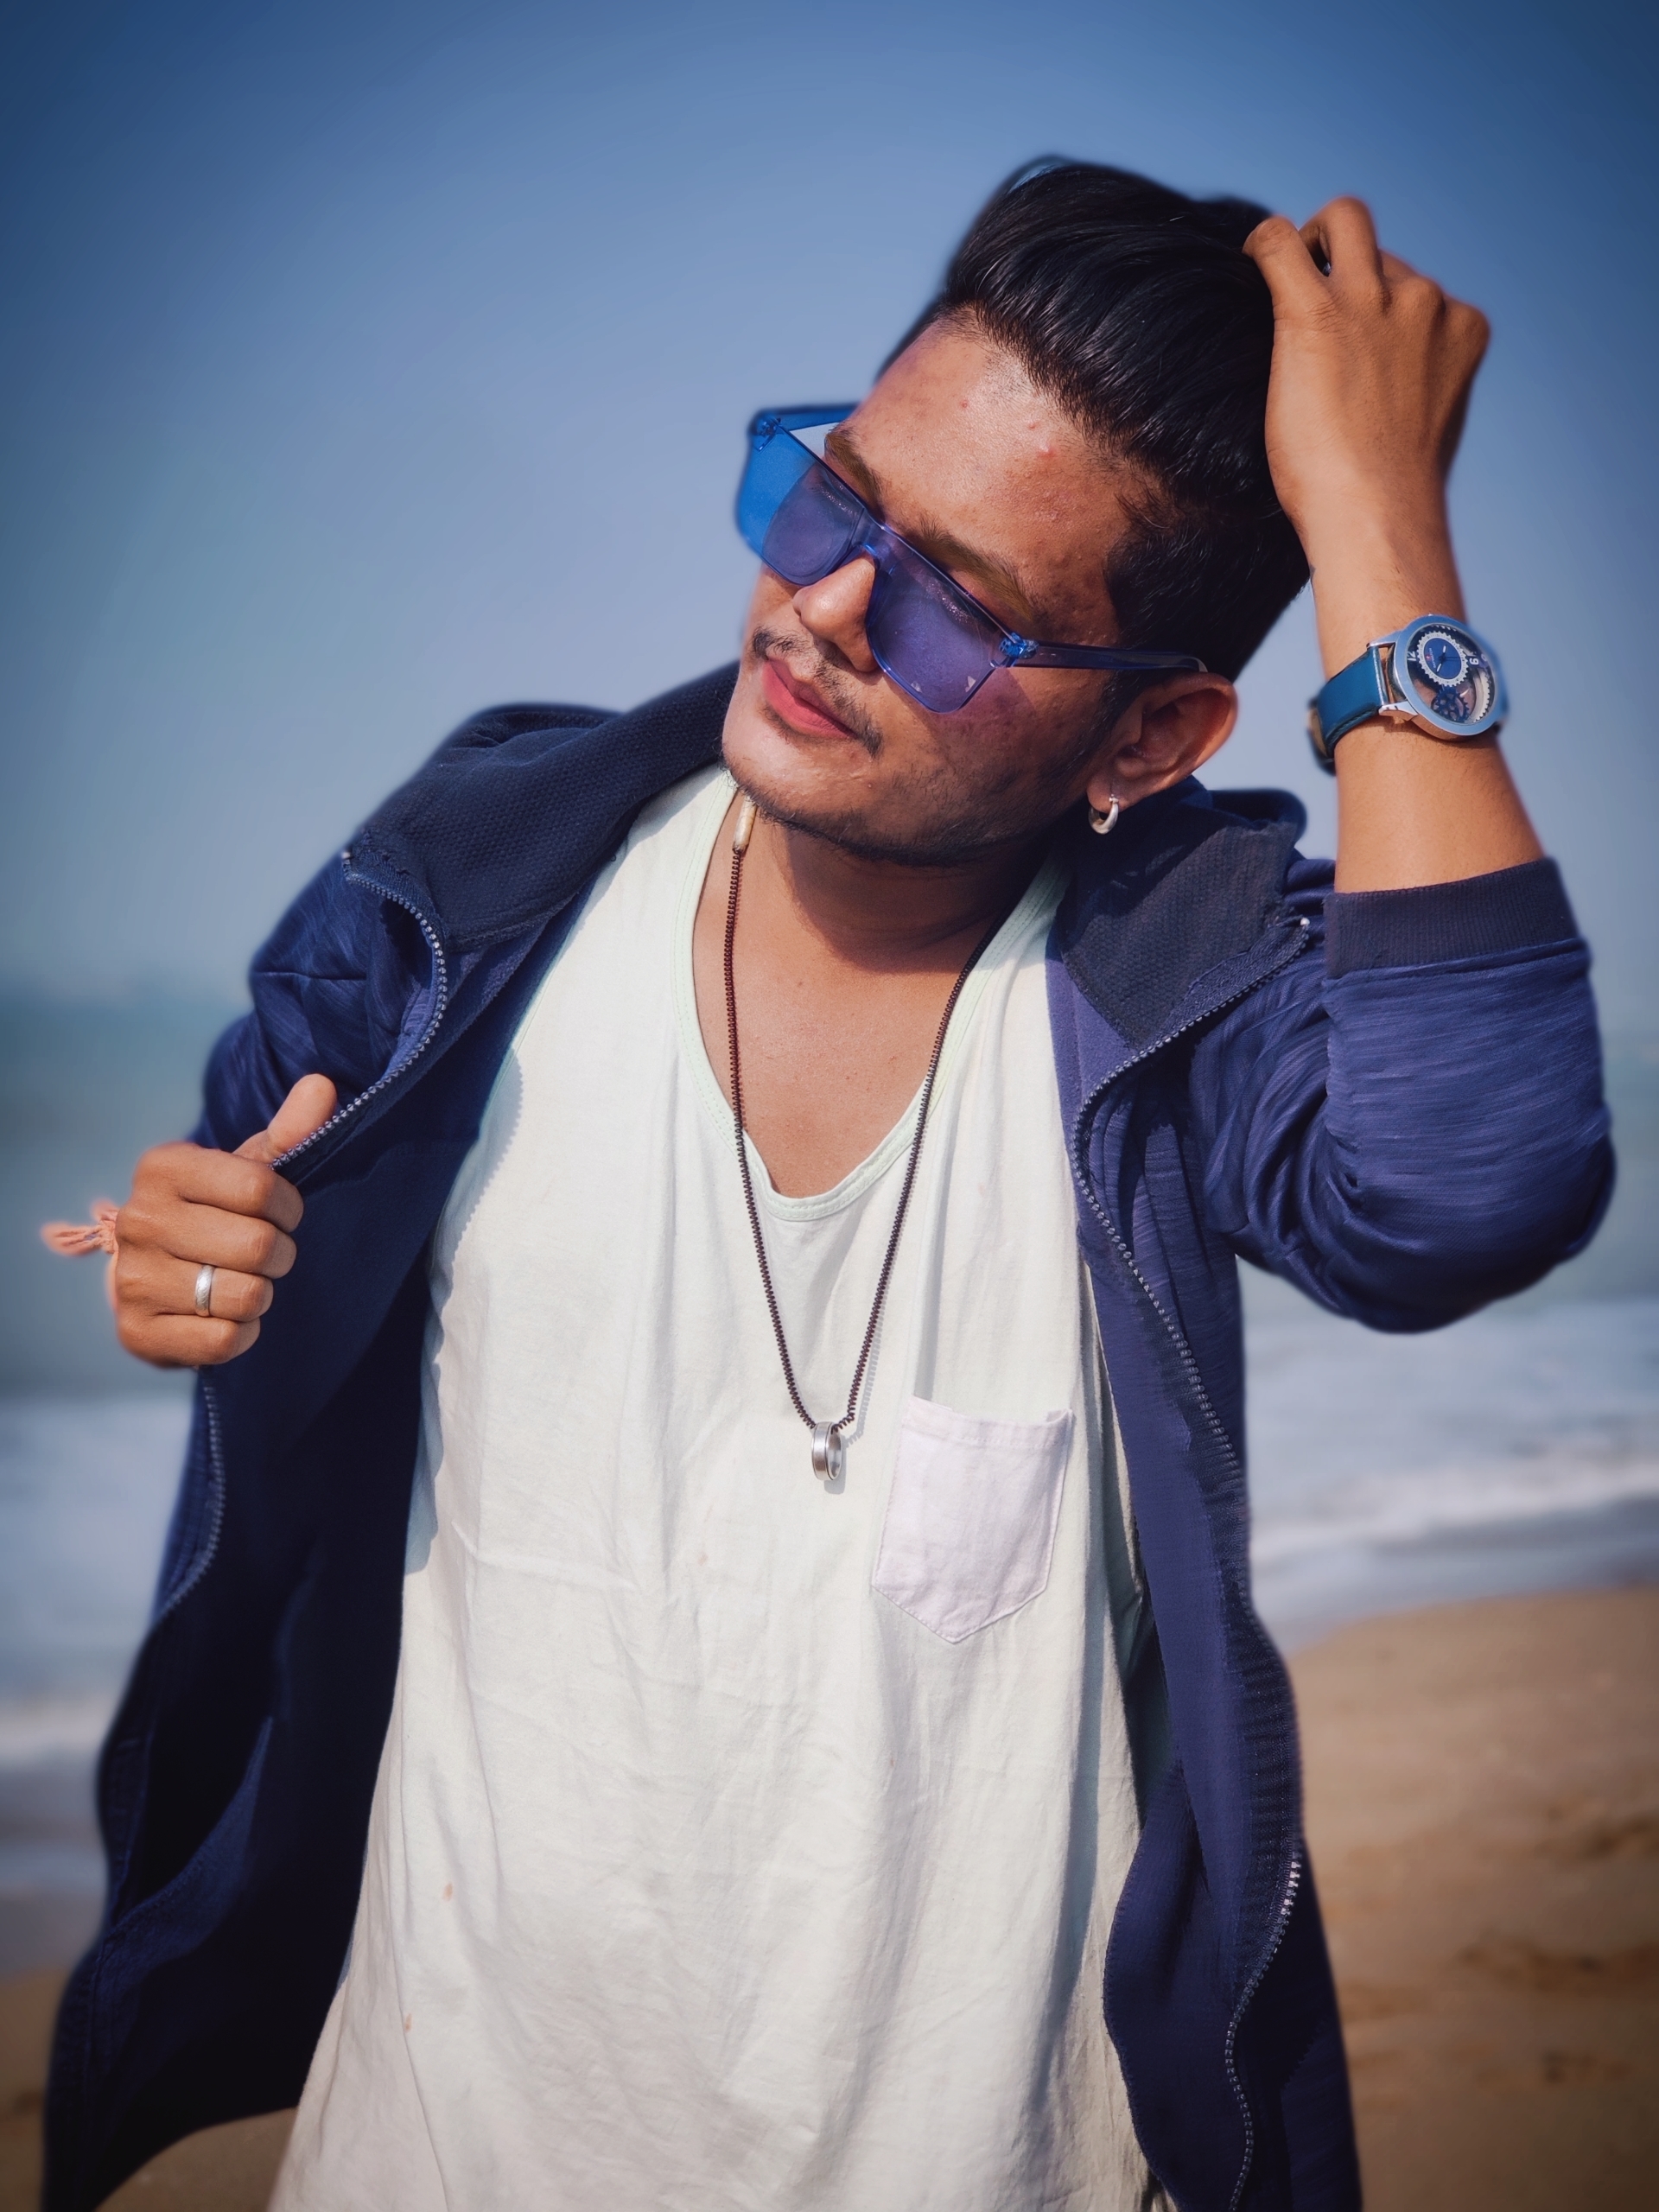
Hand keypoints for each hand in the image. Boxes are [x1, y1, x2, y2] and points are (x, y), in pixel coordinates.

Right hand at [111, 1074, 336, 1367]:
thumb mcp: (248, 1168)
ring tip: (243, 1281)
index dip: (290, 1208)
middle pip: (258, 1247)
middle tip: (266, 1255)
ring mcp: (131, 1279)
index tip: (283, 1213)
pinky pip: (223, 1341)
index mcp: (164, 1168)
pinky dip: (242, 1333)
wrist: (158, 1274)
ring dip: (261, 1295)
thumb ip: (290, 1131)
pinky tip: (225, 1316)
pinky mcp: (136, 1333)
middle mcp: (138, 1220)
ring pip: (245, 1295)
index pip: (262, 1188)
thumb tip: (323, 1085)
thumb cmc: (215, 1212)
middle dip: (280, 1255)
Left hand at [1244, 197, 1489, 671]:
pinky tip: (1249, 261)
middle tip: (1311, 286)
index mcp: (1461, 326)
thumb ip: (1417, 384)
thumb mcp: (1425, 425)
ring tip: (1278, 280)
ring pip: (1343, 223)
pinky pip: (1281, 243)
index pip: (1417, 286)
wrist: (1374, 517)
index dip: (1378, 304)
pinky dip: (1263, 244)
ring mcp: (1375, 301)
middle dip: (1348, 256)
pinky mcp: (1317, 313)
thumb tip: (1385, 386)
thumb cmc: (1390, 497)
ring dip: (1311, 243)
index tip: (1351, 332)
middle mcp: (1425, 300)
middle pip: (1382, 247)